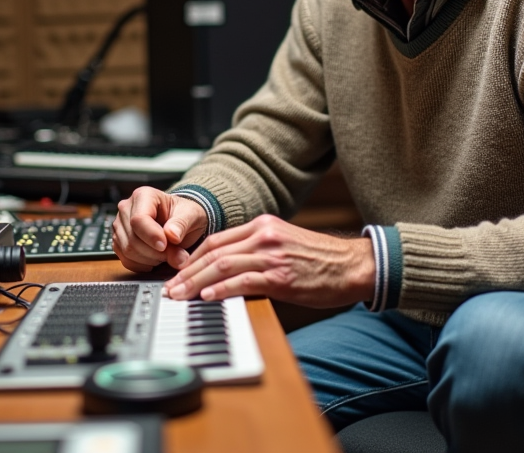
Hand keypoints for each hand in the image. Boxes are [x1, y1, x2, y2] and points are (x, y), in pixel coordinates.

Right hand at [111, 187, 208, 272]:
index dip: (151, 236)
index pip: (138, 219)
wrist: (179, 223)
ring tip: (167, 254)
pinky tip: (156, 259)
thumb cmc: (184, 215)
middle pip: (132, 238)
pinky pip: (126, 260)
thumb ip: (182, 225)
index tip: (165, 245)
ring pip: (128, 250)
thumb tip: (172, 236)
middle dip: (155, 251)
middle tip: (174, 253)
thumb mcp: (191, 215)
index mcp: (143, 196)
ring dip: (150, 259)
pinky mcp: (119, 241)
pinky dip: (143, 265)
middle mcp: (126, 209)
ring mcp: (120, 226)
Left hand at [163, 215, 375, 308]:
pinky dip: (221, 290)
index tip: (177, 272)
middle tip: (169, 288)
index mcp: (263, 226)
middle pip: (214, 252)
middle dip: (186, 271)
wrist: (354, 265)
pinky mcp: (281, 276)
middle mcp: (264, 236)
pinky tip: (206, 298)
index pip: (217, 239)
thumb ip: (258, 249)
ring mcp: (272, 255)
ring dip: (195, 282)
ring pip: (222, 266)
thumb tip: (227, 268)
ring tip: (179, 296)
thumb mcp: (285, 243)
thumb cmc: (322, 260)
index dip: (192, 257)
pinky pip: (243, 281)